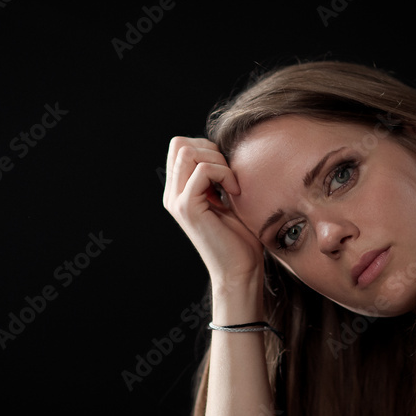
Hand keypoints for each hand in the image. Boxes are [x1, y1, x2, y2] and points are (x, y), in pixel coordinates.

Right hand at [163, 137, 264, 287]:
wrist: (241, 271)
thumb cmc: (242, 237)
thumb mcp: (230, 198)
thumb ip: (219, 175)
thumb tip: (224, 148)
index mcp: (180, 190)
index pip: (182, 146)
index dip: (208, 148)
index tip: (229, 172)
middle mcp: (173, 194)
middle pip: (179, 144)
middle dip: (211, 149)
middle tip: (230, 176)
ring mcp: (176, 200)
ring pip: (187, 151)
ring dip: (218, 161)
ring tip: (233, 185)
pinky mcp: (187, 207)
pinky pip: (203, 169)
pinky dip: (224, 174)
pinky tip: (235, 192)